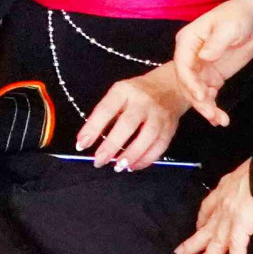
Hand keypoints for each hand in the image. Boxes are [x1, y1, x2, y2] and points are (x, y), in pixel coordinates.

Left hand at [73, 67, 187, 170]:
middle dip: (111, 145)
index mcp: (124, 91)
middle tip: (99, 161)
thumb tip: (89, 139)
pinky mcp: (170, 129)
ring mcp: (159, 116)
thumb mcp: (119, 93)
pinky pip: (159, 147)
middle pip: (127, 125)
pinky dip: (146, 159)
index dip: (93, 128)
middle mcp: (142, 102)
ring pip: (147, 137)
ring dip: (131, 155)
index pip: (106, 109)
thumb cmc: (137, 93)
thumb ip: (106, 113)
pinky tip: (133, 166)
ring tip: (118, 166)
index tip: (81, 144)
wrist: (171, 87)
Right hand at [170, 0, 252, 125]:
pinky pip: (208, 94)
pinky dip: (213, 106)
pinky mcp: (213, 76)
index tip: (201, 96)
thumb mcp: (228, 27)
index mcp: (187, 41)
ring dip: (206, 107)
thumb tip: (204, 57)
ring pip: (197, 92)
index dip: (189, 82)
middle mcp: (190, 56)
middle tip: (212, 115)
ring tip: (220, 121)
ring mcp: (201, 68)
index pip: (182, 65)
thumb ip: (216, 42)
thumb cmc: (238, 17)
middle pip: (187, 82)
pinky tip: (220, 119)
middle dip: (198, 100)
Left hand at [174, 159, 252, 253]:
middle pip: (206, 228)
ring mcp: (230, 216)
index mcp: (224, 190)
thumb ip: (245, 182)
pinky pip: (237, 248)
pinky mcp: (241, 226)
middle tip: (181, 253)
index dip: (202, 220)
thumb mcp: (247, 172)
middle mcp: (223, 204)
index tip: (198, 228)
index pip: (208, 208)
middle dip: (193, 242)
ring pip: (216, 241)